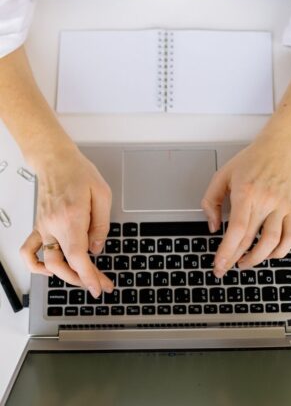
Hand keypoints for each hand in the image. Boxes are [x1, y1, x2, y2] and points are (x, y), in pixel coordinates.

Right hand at [20, 146, 113, 297]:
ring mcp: (43, 226)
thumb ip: (101, 225)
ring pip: (48, 263)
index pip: (77, 256)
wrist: (55, 160)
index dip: (88, 276)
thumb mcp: (102, 194)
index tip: (99, 288)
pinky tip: (50, 270)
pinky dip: (36, 266)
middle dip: (84, 279)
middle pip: (64, 264)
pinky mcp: (39, 225)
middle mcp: (54, 225)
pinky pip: (29, 250)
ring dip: (65, 276)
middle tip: (101, 282)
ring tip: (82, 278)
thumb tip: (96, 248)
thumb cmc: (79, 173)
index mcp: (72, 217)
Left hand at [201, 140, 290, 277]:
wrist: (279, 149)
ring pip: (272, 242)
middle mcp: (265, 201)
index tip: (219, 263)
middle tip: (224, 268)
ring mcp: (280, 207)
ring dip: (257, 258)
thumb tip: (212, 226)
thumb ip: (211, 200)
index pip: (237, 229)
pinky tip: (268, 254)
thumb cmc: (251, 161)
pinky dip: (280, 251)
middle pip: (251, 239)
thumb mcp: (222, 175)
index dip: (227, 250)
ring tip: (243, 263)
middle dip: (235, 258)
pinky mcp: (290, 210)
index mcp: (246, 193)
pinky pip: (290, 237)